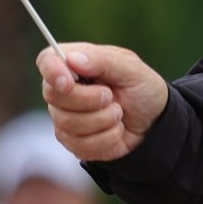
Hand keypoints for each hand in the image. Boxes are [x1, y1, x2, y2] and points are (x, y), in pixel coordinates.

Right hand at [36, 44, 168, 162]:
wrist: (156, 123)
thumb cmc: (143, 90)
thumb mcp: (133, 70)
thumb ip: (104, 61)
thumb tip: (72, 59)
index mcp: (77, 63)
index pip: (47, 60)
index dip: (52, 71)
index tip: (68, 82)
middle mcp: (65, 89)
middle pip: (53, 95)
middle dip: (88, 100)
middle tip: (111, 96)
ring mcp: (65, 116)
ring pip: (66, 123)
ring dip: (102, 120)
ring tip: (119, 113)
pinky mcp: (73, 140)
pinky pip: (79, 144)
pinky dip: (106, 138)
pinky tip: (116, 130)